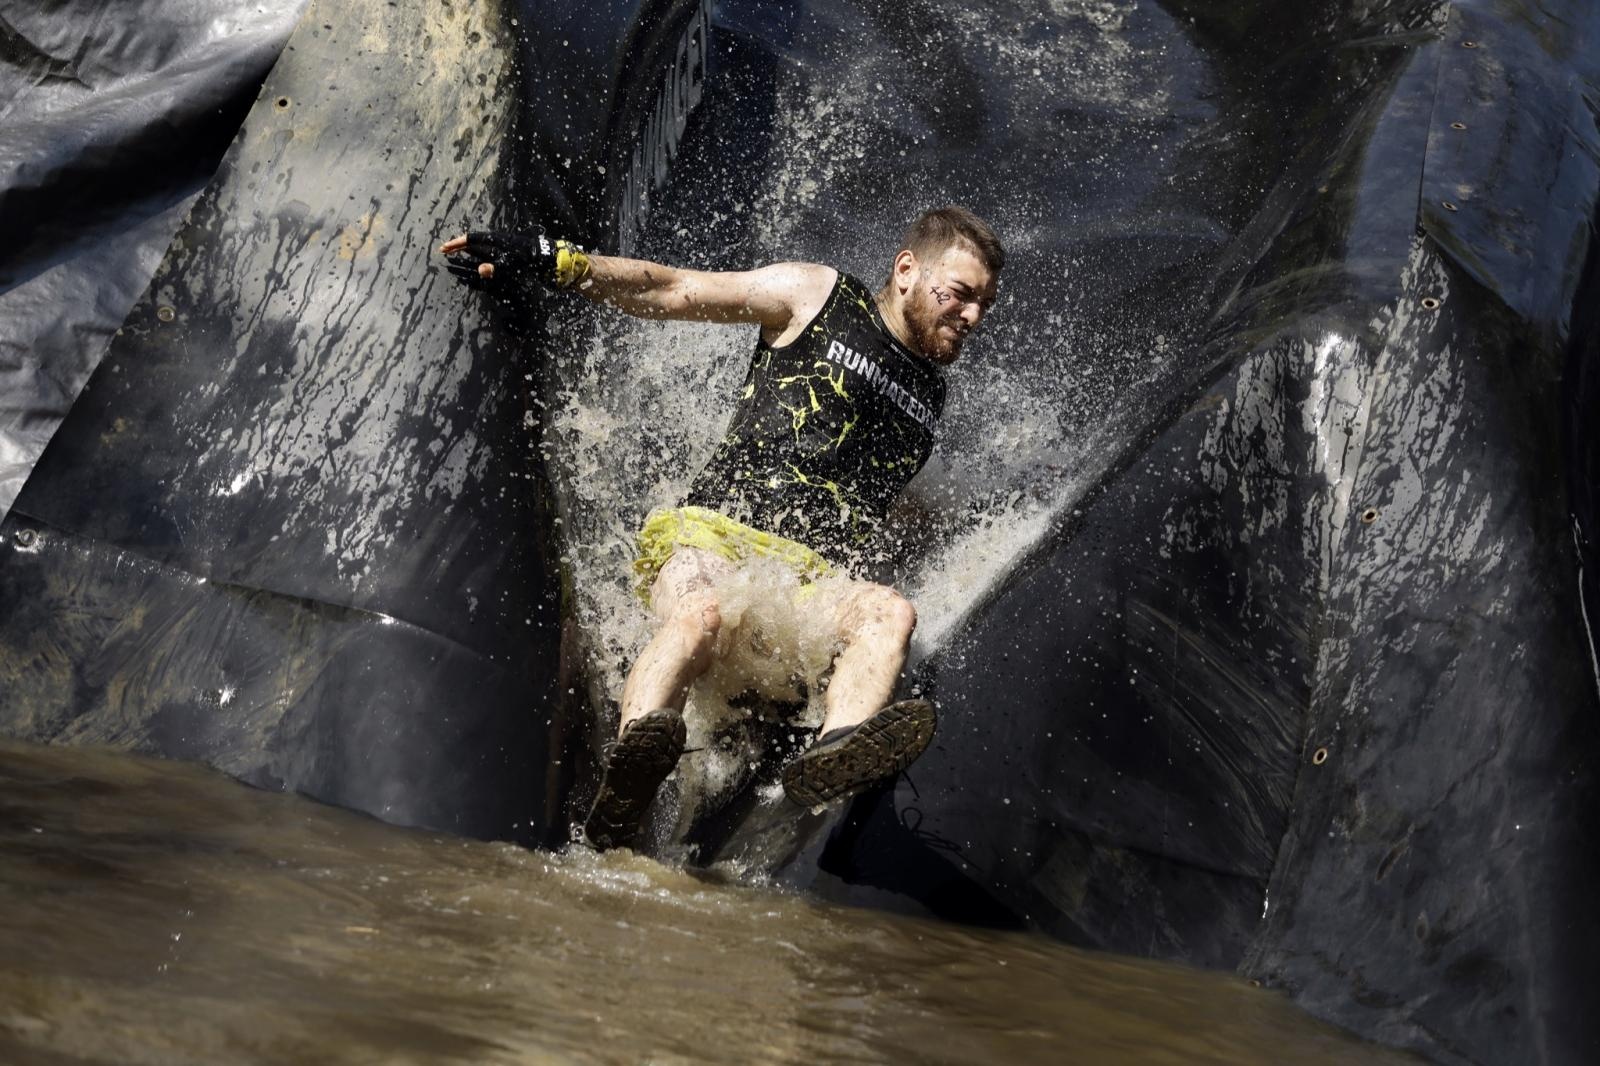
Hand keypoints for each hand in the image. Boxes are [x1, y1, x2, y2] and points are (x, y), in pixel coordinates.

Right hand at [437, 228, 590, 300]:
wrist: (556, 262)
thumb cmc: (536, 261)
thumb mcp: (516, 265)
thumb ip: (498, 267)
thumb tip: (480, 269)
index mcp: (499, 240)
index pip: (473, 238)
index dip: (458, 243)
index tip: (444, 248)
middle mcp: (501, 241)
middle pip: (476, 241)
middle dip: (460, 246)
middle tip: (446, 251)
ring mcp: (507, 247)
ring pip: (483, 247)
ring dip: (469, 251)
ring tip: (457, 256)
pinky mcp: (512, 255)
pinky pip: (492, 253)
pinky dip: (481, 257)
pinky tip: (478, 262)